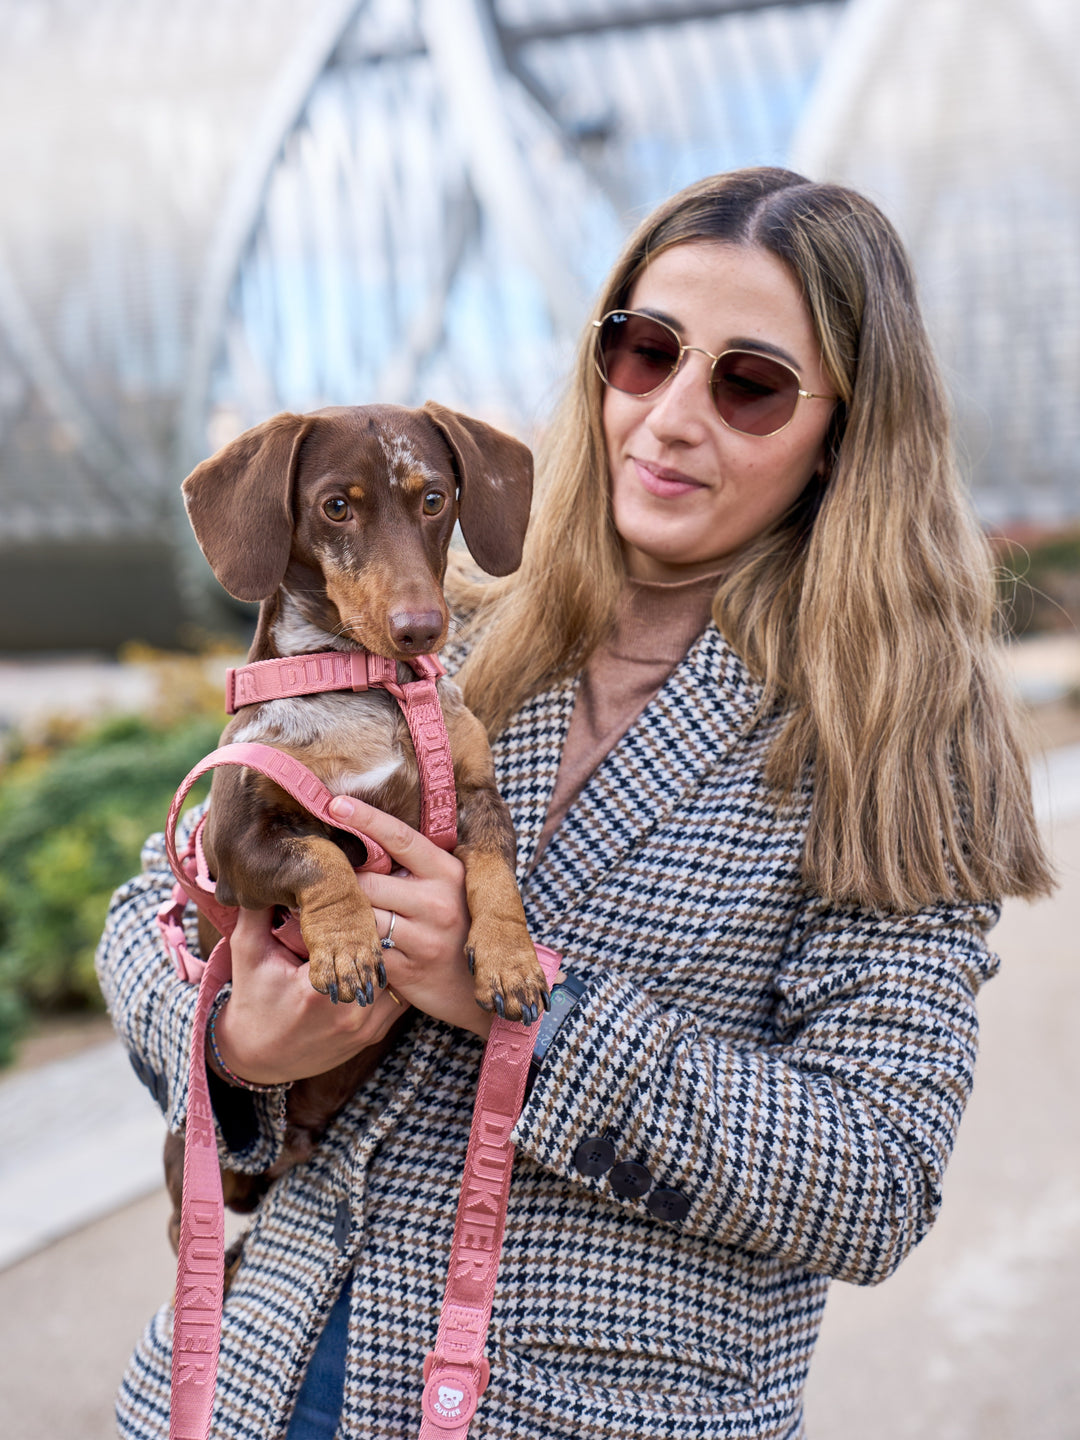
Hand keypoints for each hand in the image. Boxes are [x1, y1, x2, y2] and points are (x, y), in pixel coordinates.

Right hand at [211, 905, 406, 1085]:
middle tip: (385, 899)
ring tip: (388, 925)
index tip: (361, 891)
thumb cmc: (252, 1002)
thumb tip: (271, 869)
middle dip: (382, 928)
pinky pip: (400, 998)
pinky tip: (384, 957)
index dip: (364, 910)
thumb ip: (257, 912)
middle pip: (386, 955)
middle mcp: (350, 1010)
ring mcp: (366, 1026)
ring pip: (399, 976)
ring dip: (391, 952)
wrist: (257, 1060)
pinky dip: (393, 977)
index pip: (360, 937)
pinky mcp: (374, 1035)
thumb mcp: (247, 953)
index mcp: (319, 989)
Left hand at [328, 793, 493, 1041]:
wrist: (480, 991)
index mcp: (448, 873)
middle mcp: (438, 902)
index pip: (401, 838)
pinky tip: (351, 945)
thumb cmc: (458, 929)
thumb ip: (416, 869)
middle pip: (368, 882)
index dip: (366, 819)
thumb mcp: (450, 889)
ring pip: (363, 917)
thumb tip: (366, 841)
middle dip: (348, 885)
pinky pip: (366, 951)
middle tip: (336, 887)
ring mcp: (425, 938)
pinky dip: (353, 946)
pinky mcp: (409, 970)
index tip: (336, 803)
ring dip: (347, 917)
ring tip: (339, 917)